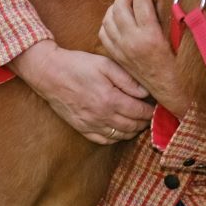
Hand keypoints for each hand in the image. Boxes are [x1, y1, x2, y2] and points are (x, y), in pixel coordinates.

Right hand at [12, 40, 152, 144]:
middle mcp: (101, 116)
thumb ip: (127, 80)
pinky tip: (120, 129)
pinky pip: (103, 140)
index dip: (151, 111)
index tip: (157, 107)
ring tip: (138, 121)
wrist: (48, 73)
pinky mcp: (81, 127)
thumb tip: (145, 92)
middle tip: (150, 114)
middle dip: (144, 121)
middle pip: (132, 126)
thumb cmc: (77, 65)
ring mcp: (90, 124)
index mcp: (110, 100)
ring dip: (133, 130)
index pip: (139, 112)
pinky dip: (116, 137)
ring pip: (120, 135)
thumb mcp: (105, 65)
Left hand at [98, 0, 192, 119]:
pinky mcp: (116, 56)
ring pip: (108, 18)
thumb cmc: (178, 63)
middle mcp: (132, 41)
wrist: (169, 89)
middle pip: (120, 6)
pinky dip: (107, 22)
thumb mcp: (177, 38)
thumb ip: (167, 16)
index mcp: (150, 35)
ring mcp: (121, 49)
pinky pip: (103, 32)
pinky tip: (116, 20)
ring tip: (125, 3)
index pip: (140, 1)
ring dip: (115, 6)